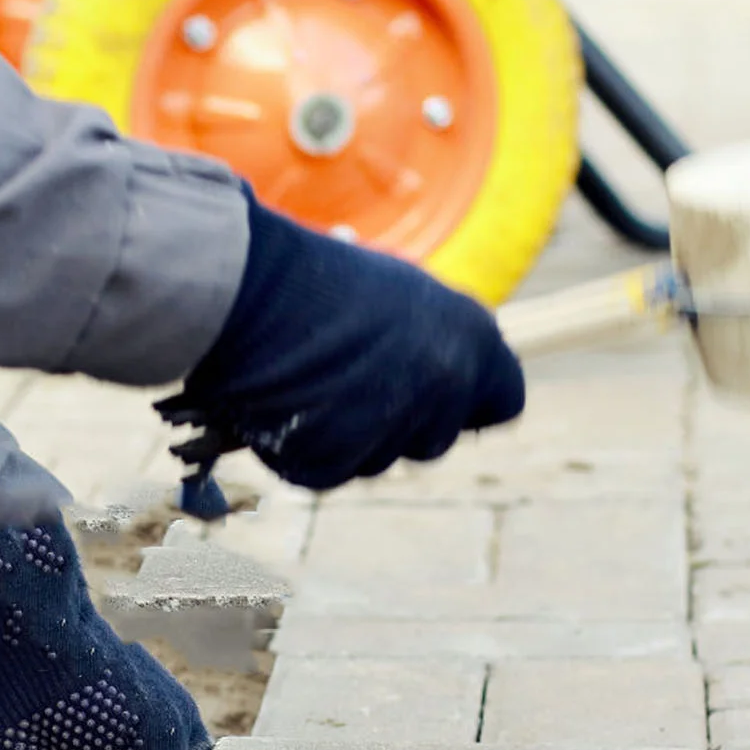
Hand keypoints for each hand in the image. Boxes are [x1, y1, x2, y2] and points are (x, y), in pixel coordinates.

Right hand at [158, 192, 524, 491]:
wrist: (246, 290)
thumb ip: (428, 339)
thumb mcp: (394, 294)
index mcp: (474, 338)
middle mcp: (446, 386)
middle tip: (347, 382)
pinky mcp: (336, 460)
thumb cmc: (313, 279)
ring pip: (376, 459)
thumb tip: (429, 366)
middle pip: (433, 440)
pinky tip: (282, 404)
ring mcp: (394, 427)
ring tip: (305, 382)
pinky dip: (301, 449)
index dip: (470, 403)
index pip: (504, 401)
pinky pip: (324, 470)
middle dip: (396, 424)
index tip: (433, 393)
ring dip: (346, 436)